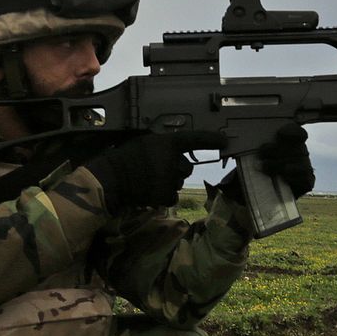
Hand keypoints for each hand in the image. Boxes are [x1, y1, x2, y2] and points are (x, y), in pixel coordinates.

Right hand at [86, 131, 225, 211]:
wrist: (111, 178)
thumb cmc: (123, 158)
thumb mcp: (143, 142)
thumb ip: (161, 146)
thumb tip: (171, 152)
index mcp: (167, 143)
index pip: (194, 139)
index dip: (211, 139)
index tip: (224, 140)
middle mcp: (173, 161)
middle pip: (186, 168)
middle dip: (176, 170)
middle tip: (157, 170)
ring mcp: (170, 179)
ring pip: (177, 183)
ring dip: (168, 183)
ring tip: (148, 181)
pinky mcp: (166, 195)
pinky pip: (171, 196)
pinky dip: (163, 195)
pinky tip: (149, 191)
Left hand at [220, 124, 314, 201]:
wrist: (256, 193)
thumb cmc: (255, 170)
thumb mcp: (250, 157)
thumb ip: (250, 148)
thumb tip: (239, 141)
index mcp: (289, 142)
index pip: (298, 133)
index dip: (292, 131)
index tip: (280, 134)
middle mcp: (300, 153)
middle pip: (297, 147)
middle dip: (279, 149)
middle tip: (263, 152)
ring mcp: (305, 167)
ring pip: (300, 162)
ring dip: (282, 164)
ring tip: (266, 167)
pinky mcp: (307, 182)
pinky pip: (305, 177)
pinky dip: (293, 177)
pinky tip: (283, 176)